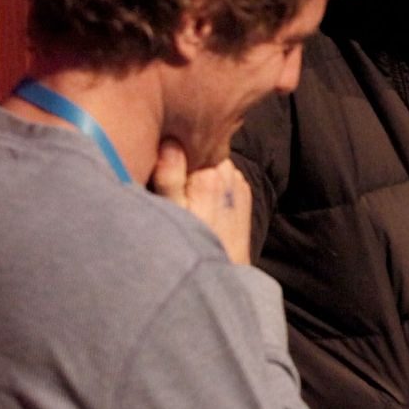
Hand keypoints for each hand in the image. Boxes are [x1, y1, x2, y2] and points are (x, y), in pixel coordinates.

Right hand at [151, 140, 251, 264]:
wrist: (226, 267)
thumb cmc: (194, 239)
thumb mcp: (171, 209)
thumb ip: (169, 175)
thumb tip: (169, 141)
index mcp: (209, 173)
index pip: (190, 142)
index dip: (175, 147)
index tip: (163, 160)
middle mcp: (229, 172)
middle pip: (204, 150)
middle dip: (190, 159)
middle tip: (177, 183)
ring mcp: (240, 182)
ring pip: (215, 163)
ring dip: (204, 171)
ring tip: (191, 194)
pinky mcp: (245, 193)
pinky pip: (226, 177)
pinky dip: (216, 182)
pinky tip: (206, 201)